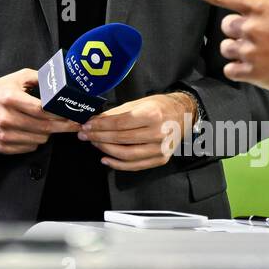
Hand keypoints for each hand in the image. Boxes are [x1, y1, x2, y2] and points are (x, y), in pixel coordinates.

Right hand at [0, 69, 80, 154]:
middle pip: (43, 127)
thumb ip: (39, 78)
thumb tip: (59, 85)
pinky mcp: (0, 145)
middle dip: (63, 127)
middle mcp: (6, 117)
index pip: (42, 110)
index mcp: (11, 98)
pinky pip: (28, 148)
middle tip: (75, 125)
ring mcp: (2, 134)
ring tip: (45, 125)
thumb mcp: (17, 77)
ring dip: (47, 133)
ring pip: (38, 139)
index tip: (74, 116)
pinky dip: (34, 141)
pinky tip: (31, 132)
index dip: (60, 115)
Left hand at [77, 93, 196, 170]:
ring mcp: (161, 149)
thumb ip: (116, 113)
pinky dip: (118, 164)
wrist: (183, 115)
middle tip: (85, 135)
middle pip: (121, 139)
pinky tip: (106, 158)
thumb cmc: (159, 106)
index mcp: (152, 114)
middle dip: (99, 137)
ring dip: (106, 150)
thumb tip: (95, 121)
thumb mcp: (138, 103)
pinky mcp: (161, 159)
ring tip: (94, 144)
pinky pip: (136, 165)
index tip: (87, 126)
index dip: (100, 126)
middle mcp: (158, 133)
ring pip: (127, 154)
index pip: (119, 123)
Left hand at [169, 0, 268, 94]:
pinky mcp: (253, 73)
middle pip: (225, 26)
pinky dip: (239, 70)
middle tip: (260, 37)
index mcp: (261, 7)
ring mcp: (250, 50)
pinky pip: (230, 70)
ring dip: (238, 51)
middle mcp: (251, 27)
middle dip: (237, 30)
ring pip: (226, 48)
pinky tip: (258, 68)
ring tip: (263, 54)